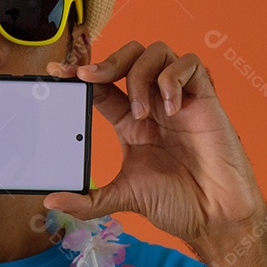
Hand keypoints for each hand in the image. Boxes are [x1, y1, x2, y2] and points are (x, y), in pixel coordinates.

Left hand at [43, 41, 266, 244]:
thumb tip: (50, 202)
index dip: (79, 73)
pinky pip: (190, 63)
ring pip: (156, 51)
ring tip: (142, 113)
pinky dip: (173, 78)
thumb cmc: (177, 203)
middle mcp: (153, 104)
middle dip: (107, 61)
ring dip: (139, 75)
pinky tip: (171, 108)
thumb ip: (88, 201)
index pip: (101, 84)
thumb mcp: (123, 198)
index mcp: (131, 121)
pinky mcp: (205, 98)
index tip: (55, 71)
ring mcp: (179, 98)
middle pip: (129, 55)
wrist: (215, 216)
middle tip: (89, 78)